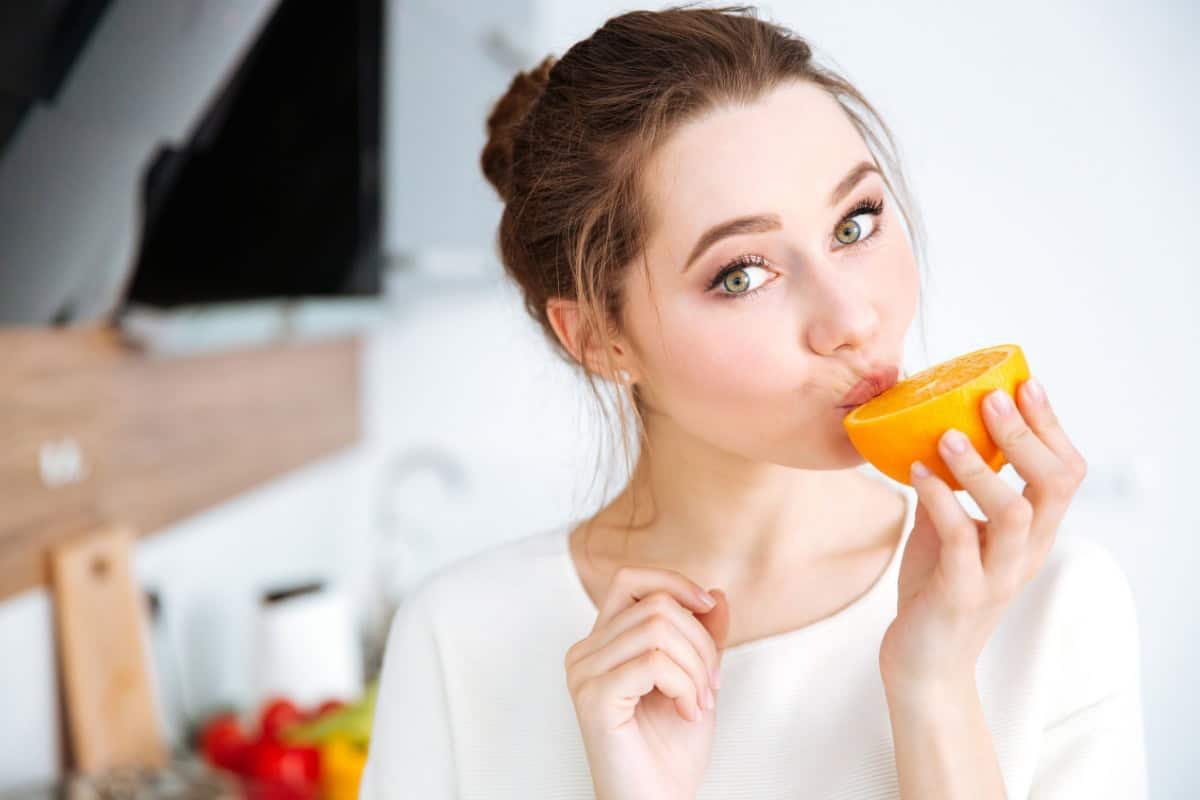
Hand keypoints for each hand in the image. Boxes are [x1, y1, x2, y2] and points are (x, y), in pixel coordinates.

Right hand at [565, 566, 729, 799]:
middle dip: (701, 641)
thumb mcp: (697, 679)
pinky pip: (654, 663)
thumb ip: (703, 636)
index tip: (709, 608)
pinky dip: (685, 685)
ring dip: (697, 667)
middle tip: (711, 687)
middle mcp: (585, 652)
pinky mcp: (593, 697)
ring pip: (659, 629)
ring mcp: (584, 673)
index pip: (632, 579)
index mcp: (603, 642)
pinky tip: (687, 712)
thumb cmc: (670, 751)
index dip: (675, 582)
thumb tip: (716, 593)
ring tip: (699, 702)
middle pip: (656, 604)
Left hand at [879, 377, 1087, 696]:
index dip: (1050, 426)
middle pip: (1054, 485)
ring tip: (945, 435)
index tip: (1025, 383)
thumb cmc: (936, 591)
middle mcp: (1026, 552)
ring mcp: (998, 575)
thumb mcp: (946, 531)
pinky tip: (917, 474)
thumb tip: (929, 436)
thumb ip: (950, 491)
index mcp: (1032, 534)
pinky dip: (940, 501)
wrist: (923, 664)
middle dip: (1025, 435)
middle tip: (990, 397)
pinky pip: (960, 540)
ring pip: (1014, 512)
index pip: (1064, 472)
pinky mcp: (962, 594)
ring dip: (981, 468)